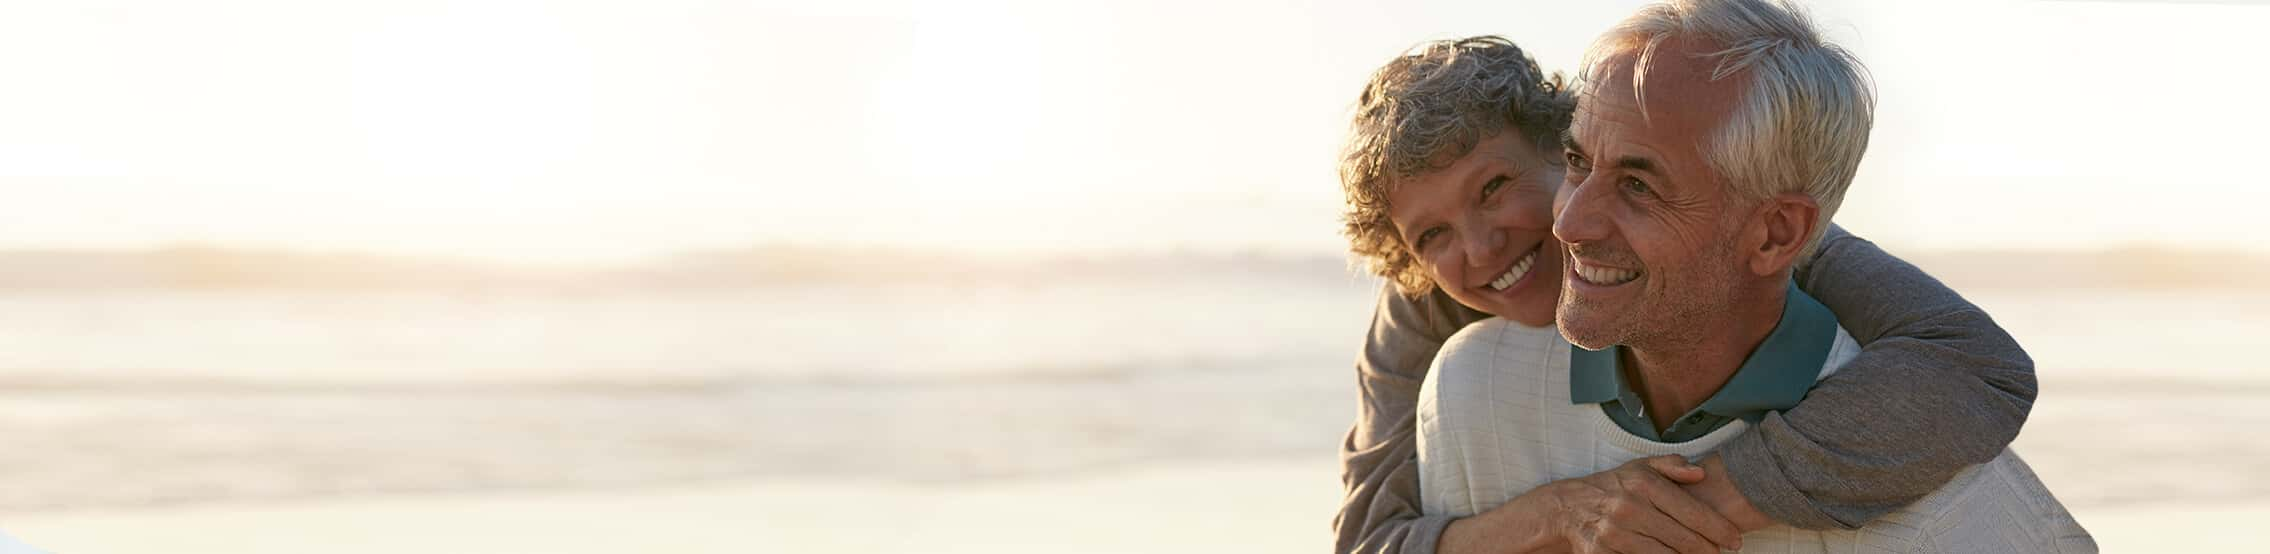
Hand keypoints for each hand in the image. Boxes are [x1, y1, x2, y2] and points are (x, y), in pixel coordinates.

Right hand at [1552, 455, 1743, 552]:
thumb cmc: (1612, 486)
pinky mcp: (1602, 553)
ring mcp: (1615, 533)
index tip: (1735, 541)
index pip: (1692, 512)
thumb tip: (1700, 473)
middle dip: (1708, 551)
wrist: (1566, 507)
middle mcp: (1630, 507)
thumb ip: (1671, 466)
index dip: (1719, 530)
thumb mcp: (1639, 467)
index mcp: (1643, 484)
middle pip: (1684, 540)